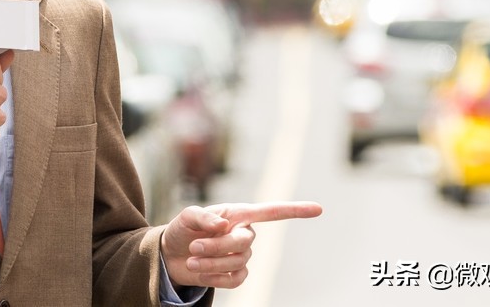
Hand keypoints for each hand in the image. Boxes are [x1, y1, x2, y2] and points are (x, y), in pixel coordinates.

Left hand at [160, 201, 322, 288]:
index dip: (294, 210)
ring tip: (191, 258)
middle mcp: (243, 233)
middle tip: (194, 246)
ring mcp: (241, 255)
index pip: (271, 212)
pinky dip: (215, 277)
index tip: (318, 209)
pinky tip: (200, 272)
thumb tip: (224, 225)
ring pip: (238, 262)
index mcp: (237, 214)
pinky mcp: (235, 274)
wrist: (172, 253)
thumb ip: (204, 216)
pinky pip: (234, 280)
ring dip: (212, 262)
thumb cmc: (183, 229)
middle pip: (244, 243)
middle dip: (217, 246)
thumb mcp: (187, 217)